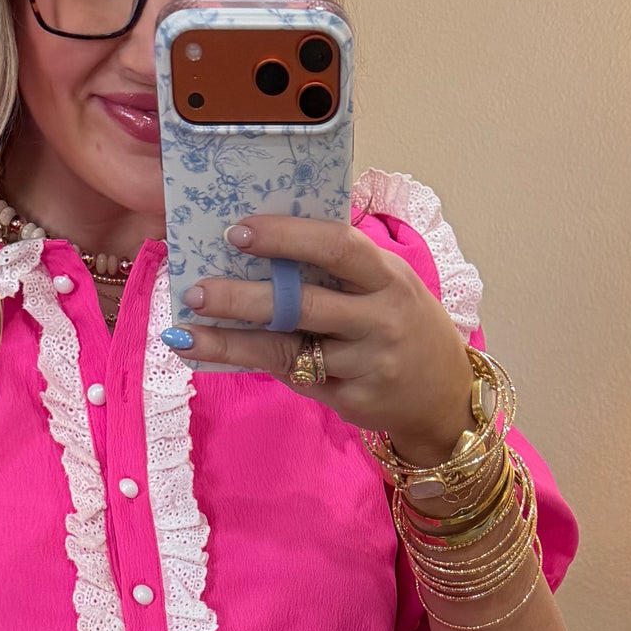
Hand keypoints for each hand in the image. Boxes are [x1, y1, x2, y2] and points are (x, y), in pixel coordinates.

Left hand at [174, 215, 475, 463]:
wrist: (445, 395)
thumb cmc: (402, 324)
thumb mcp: (386, 285)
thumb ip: (339, 268)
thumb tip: (263, 242)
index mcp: (387, 277)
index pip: (336, 247)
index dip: (287, 237)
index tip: (238, 231)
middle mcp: (380, 319)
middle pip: (304, 305)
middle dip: (244, 298)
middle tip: (197, 291)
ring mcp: (366, 363)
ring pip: (288, 350)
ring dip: (231, 342)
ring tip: (185, 332)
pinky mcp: (352, 399)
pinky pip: (295, 377)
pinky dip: (253, 364)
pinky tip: (215, 353)